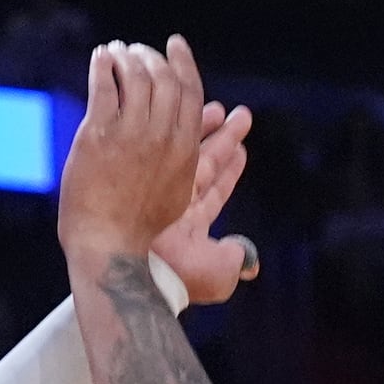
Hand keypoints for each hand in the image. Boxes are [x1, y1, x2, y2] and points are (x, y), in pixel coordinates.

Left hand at [58, 38, 207, 268]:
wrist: (109, 244)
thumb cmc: (140, 224)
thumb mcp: (179, 189)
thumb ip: (183, 157)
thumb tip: (186, 136)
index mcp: (185, 148)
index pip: (191, 91)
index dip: (184, 63)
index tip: (175, 45)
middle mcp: (162, 136)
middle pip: (164, 78)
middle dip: (152, 56)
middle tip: (139, 49)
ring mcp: (131, 134)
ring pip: (135, 76)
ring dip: (127, 56)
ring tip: (116, 50)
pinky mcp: (99, 134)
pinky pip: (104, 86)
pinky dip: (104, 65)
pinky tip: (101, 57)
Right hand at [149, 99, 258, 309]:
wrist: (132, 271)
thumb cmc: (175, 277)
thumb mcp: (215, 274)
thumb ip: (232, 262)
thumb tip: (251, 265)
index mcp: (193, 223)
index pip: (216, 188)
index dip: (230, 167)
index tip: (242, 147)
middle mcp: (175, 203)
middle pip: (203, 162)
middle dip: (218, 137)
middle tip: (233, 113)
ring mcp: (155, 189)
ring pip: (182, 149)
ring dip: (199, 127)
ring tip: (216, 106)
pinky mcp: (137, 176)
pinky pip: (155, 143)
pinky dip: (164, 126)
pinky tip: (172, 108)